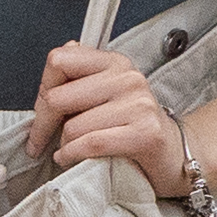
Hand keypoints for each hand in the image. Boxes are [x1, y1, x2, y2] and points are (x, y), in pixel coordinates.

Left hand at [30, 39, 191, 197]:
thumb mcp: (107, 93)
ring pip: (72, 126)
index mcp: (114, 62)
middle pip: (58, 96)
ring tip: (68, 150)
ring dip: (62, 145)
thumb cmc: (133, 126)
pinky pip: (91, 144)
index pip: (59, 60)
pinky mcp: (144, 133)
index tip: (42, 109)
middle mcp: (127, 78)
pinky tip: (70, 158)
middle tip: (42, 138)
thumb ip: (82, 76)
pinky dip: (72, 155)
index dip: (43, 88)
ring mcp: (138, 104)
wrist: (174, 154)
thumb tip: (57, 59)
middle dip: (43, 123)